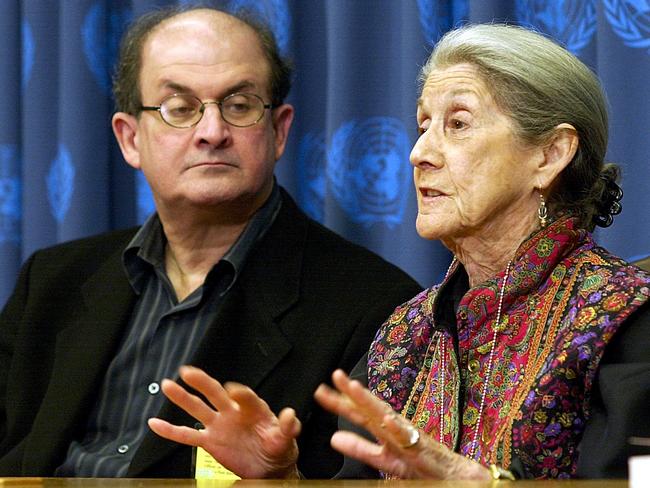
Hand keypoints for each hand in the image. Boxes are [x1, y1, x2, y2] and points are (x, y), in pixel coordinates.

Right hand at [148, 365, 300, 478]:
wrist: (269, 468)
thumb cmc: (279, 448)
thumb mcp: (286, 439)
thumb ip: (287, 427)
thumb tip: (289, 414)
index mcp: (254, 409)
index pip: (245, 397)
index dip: (239, 393)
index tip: (233, 390)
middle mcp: (233, 412)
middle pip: (216, 393)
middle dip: (203, 382)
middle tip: (189, 371)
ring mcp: (220, 425)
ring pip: (198, 408)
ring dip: (183, 398)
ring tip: (168, 385)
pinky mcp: (210, 441)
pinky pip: (187, 436)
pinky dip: (171, 430)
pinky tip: (156, 423)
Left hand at [314, 369, 490, 479]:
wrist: (464, 480)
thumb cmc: (427, 469)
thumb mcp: (388, 461)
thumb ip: (363, 450)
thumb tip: (335, 438)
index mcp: (388, 434)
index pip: (361, 416)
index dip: (341, 403)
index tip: (322, 390)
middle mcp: (399, 431)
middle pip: (372, 410)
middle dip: (353, 393)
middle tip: (335, 375)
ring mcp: (413, 440)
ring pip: (389, 419)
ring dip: (372, 402)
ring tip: (354, 388)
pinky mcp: (427, 454)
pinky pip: (412, 442)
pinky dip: (400, 429)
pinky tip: (387, 420)